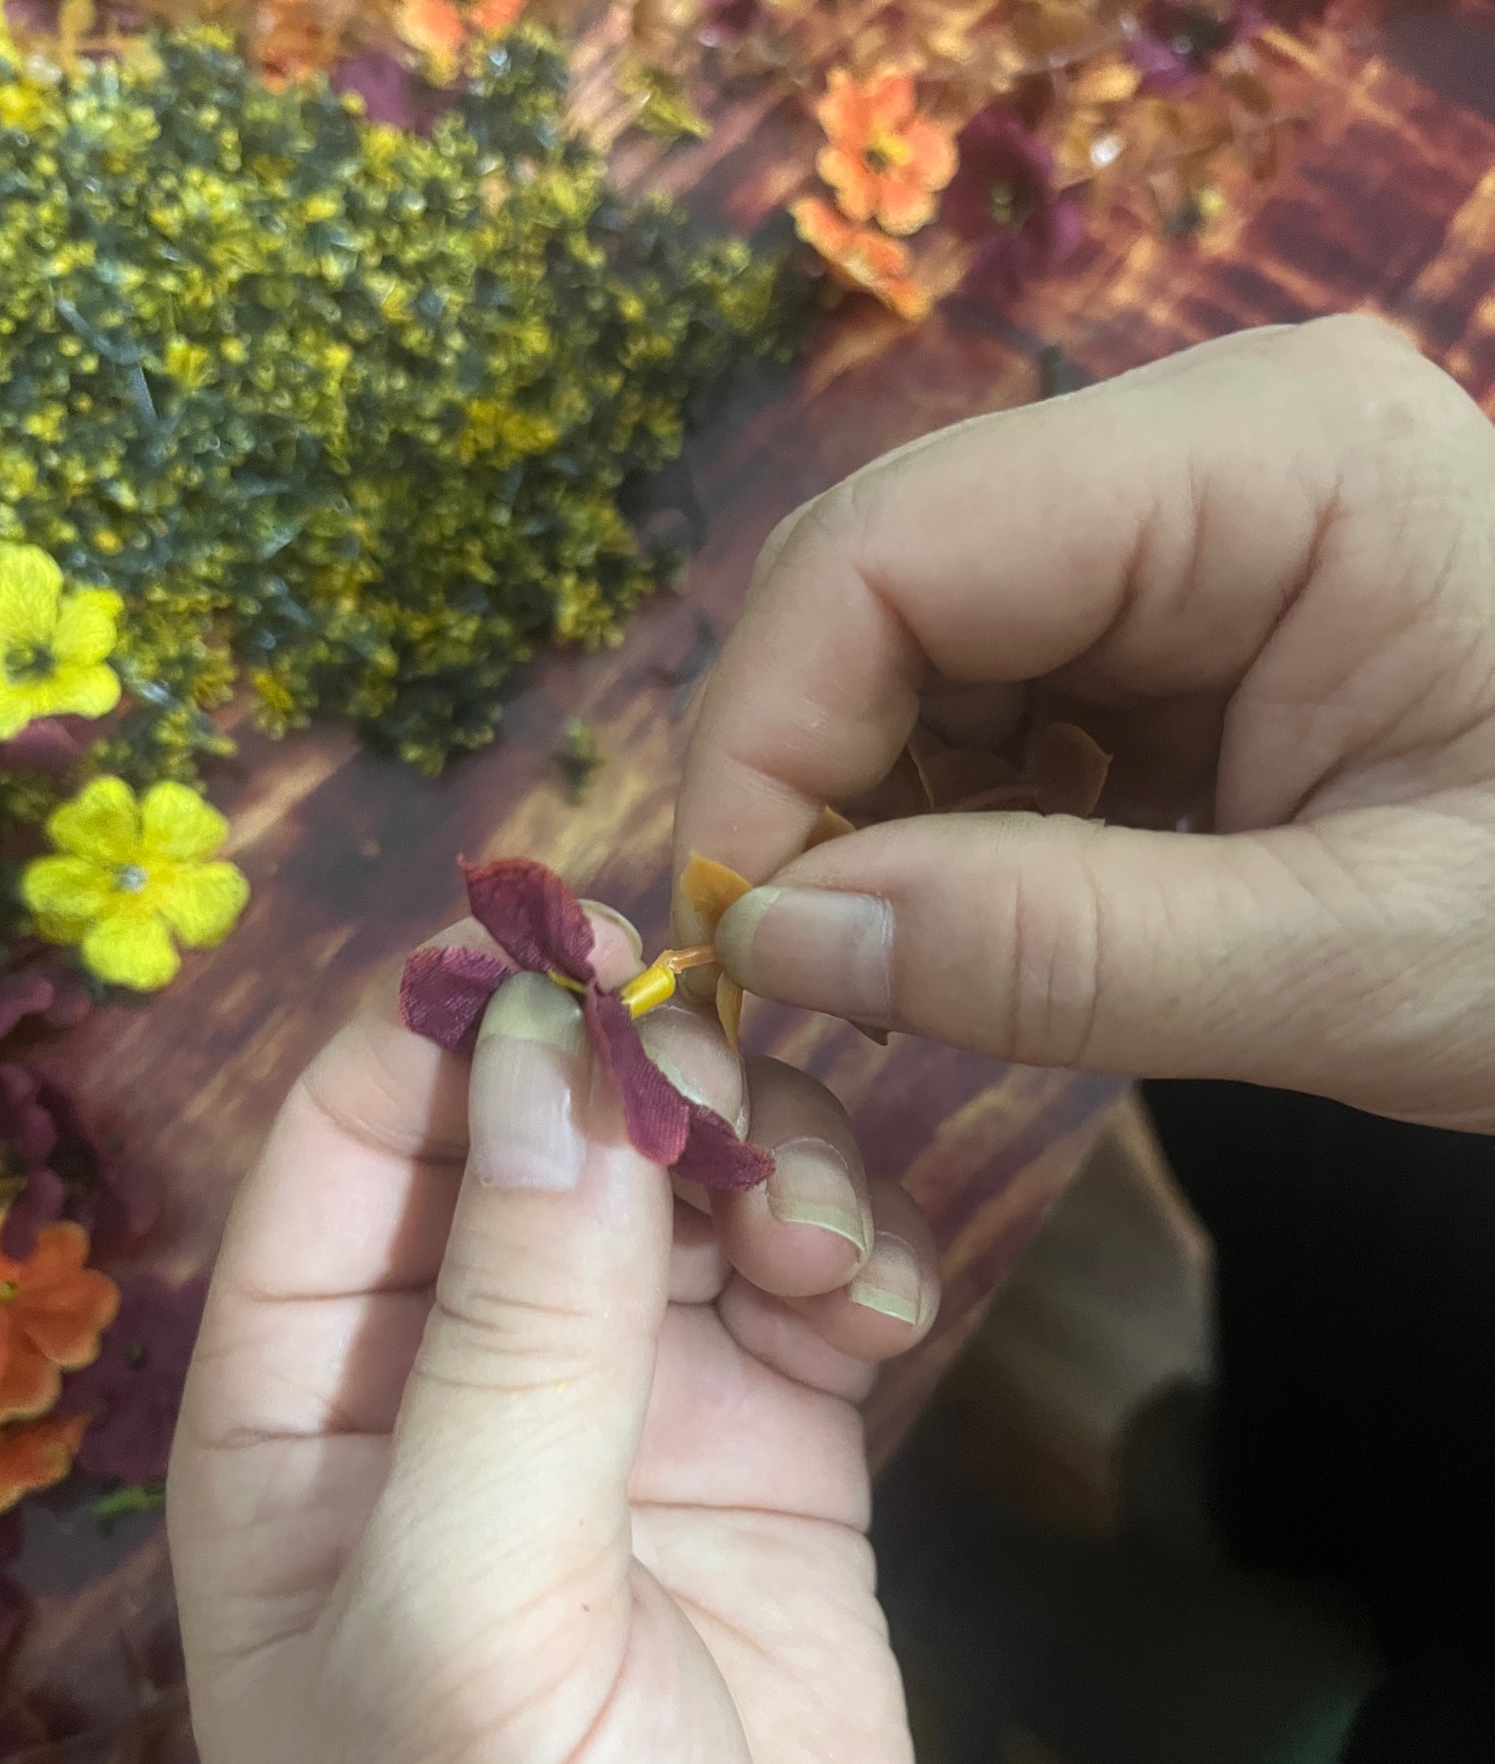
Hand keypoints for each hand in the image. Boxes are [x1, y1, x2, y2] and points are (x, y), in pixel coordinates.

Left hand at [169, 907, 935, 1763]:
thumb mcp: (466, 1614)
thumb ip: (512, 1328)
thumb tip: (551, 1055)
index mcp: (307, 1404)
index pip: (360, 1131)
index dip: (467, 1021)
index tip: (602, 951)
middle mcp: (460, 1379)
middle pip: (550, 1129)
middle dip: (652, 1086)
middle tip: (742, 1122)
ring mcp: (626, 1410)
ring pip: (695, 1182)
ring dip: (774, 1163)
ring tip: (829, 1252)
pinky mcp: (773, 1453)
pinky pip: (811, 1279)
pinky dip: (854, 1252)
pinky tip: (881, 1308)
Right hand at [674, 315, 1494, 1129]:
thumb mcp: (1365, 961)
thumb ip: (1062, 955)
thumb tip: (779, 941)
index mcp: (1269, 458)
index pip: (902, 548)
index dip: (770, 736)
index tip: (736, 933)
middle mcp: (1207, 448)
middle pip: (885, 579)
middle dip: (807, 778)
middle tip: (798, 977)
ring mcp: (1188, 525)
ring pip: (912, 646)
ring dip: (867, 812)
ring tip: (908, 971)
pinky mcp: (1180, 615)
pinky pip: (986, 701)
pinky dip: (940, 824)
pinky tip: (980, 924)